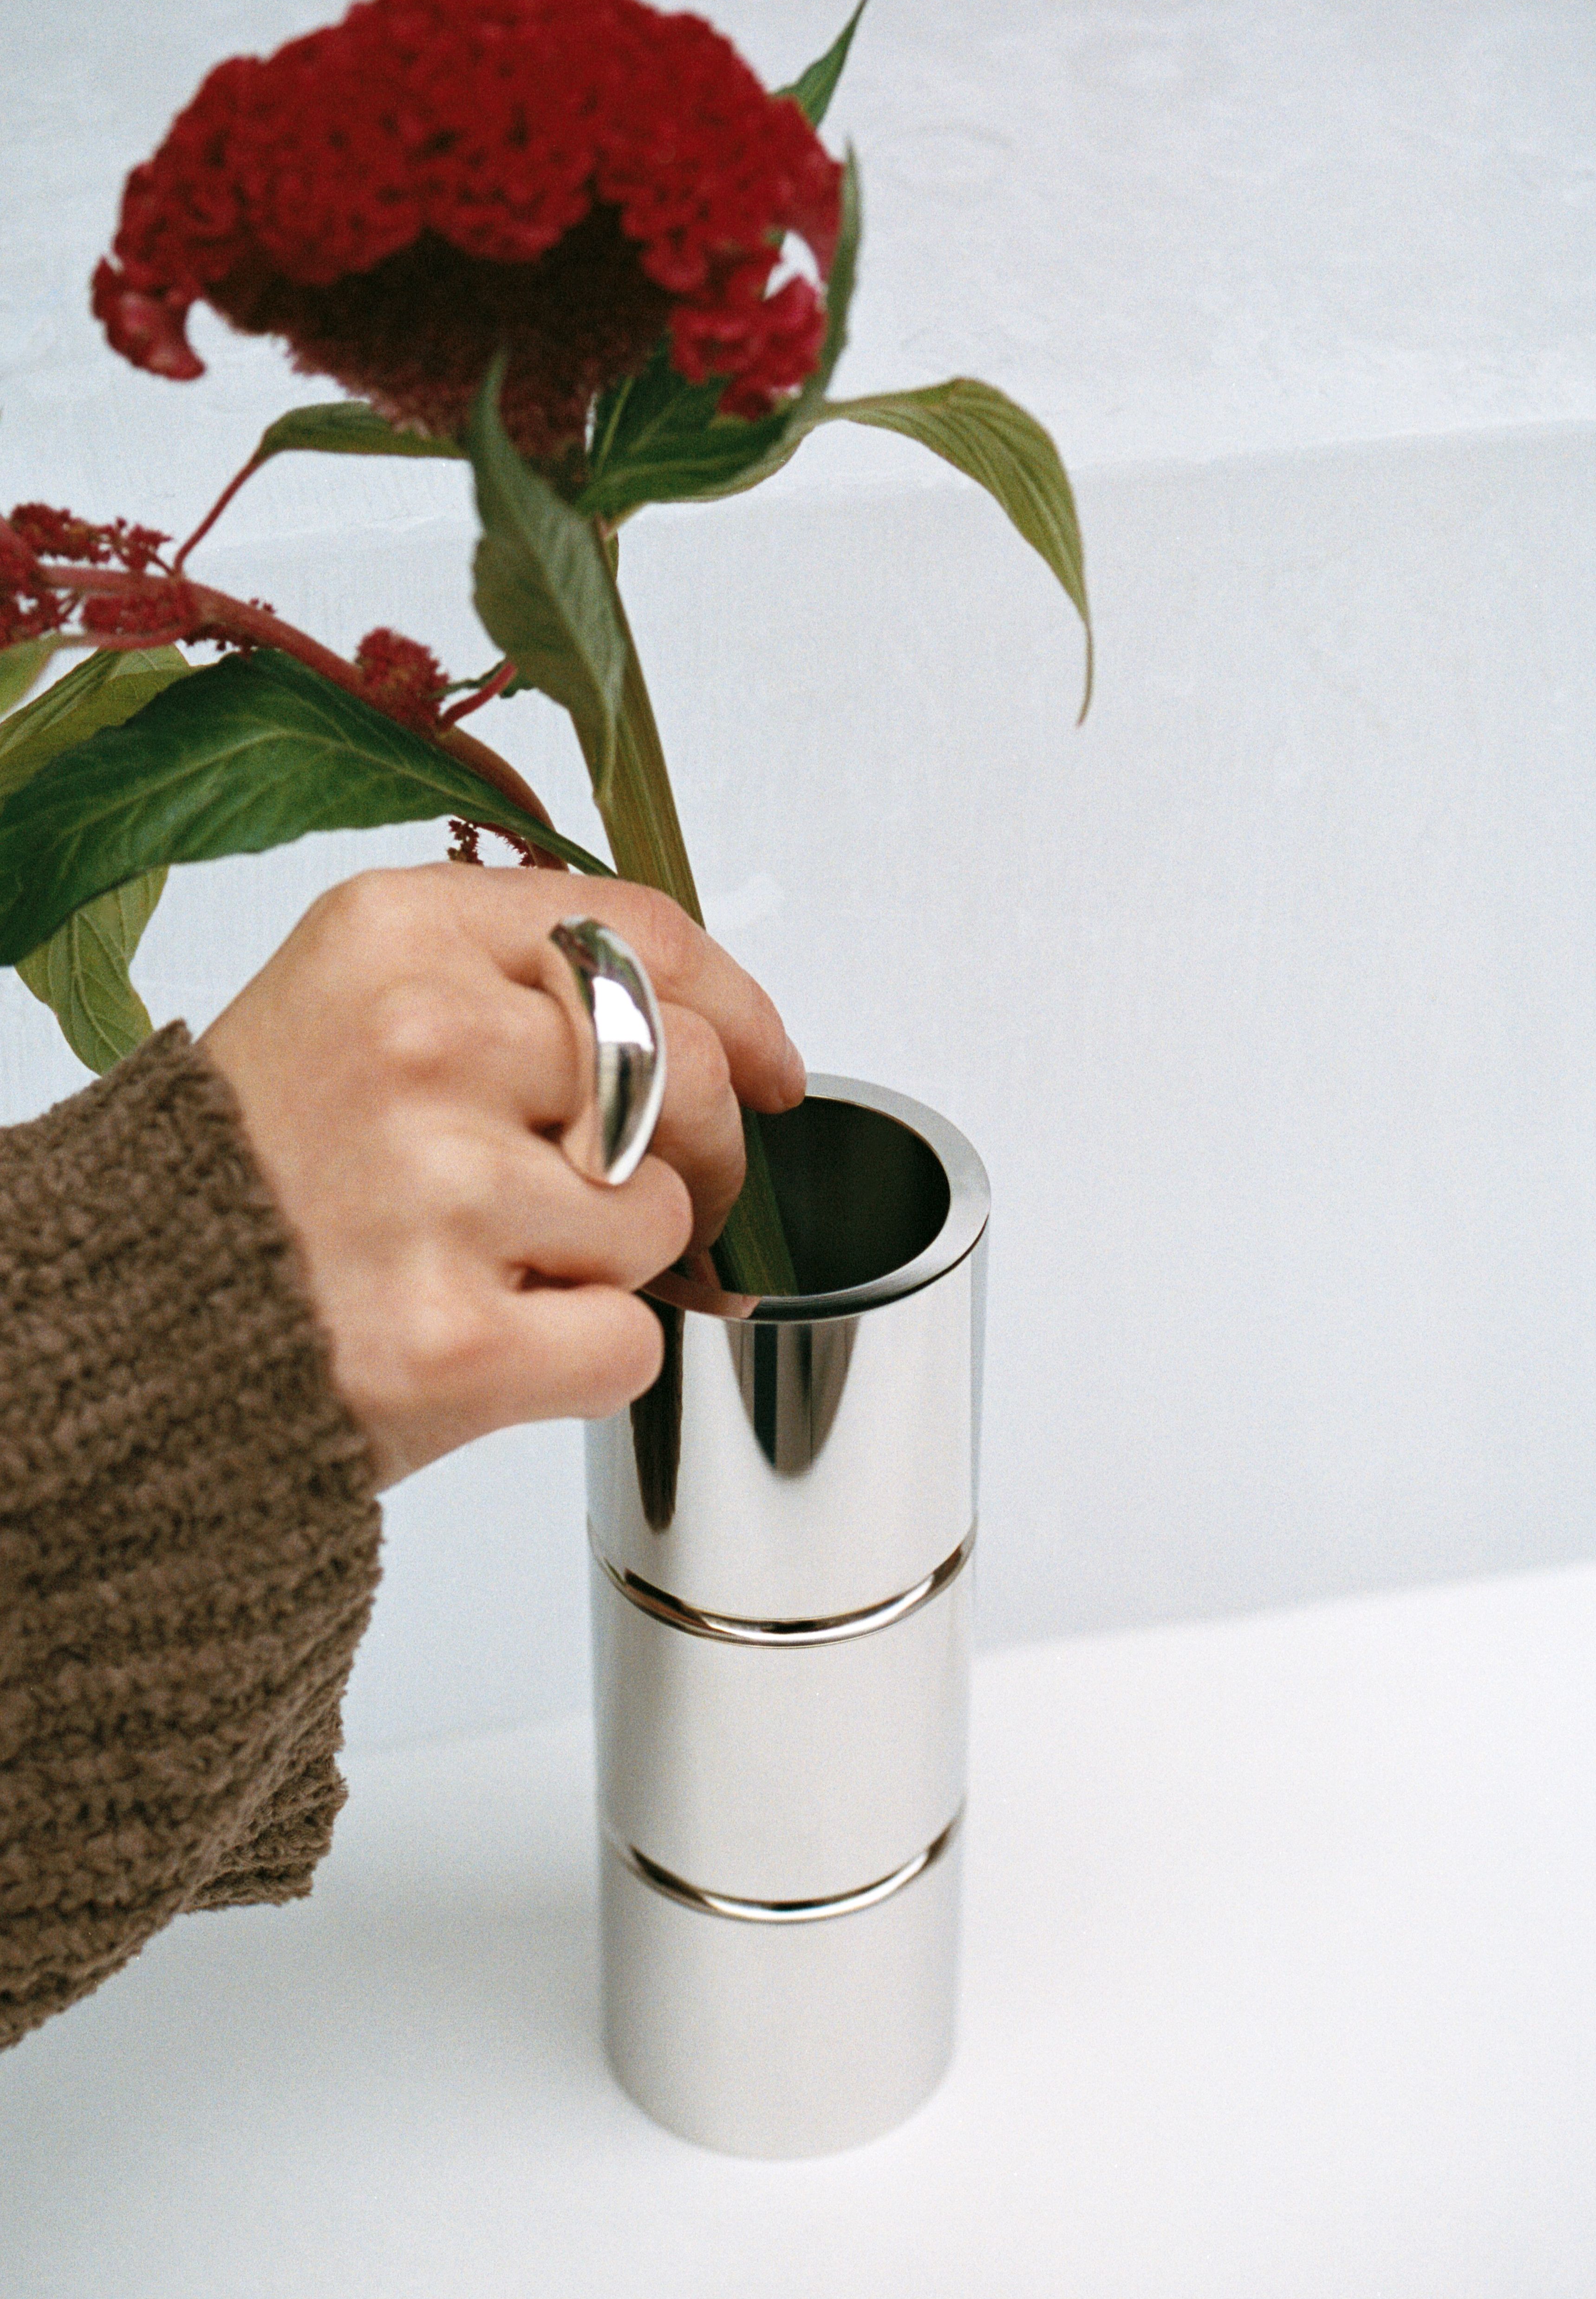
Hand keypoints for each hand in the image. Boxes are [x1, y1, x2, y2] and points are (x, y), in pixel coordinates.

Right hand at [199, 863, 804, 1488]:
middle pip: (687, 1077)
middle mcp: (418, 1045)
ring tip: (505, 1274)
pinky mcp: (454, 1342)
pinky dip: (589, 1362)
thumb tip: (706, 1028)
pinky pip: (629, 1344)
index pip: (641, 936)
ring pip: (661, 1220)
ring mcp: (437, 1195)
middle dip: (707, 1153)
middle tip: (660, 1202)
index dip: (737, 1008)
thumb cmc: (255, 1176)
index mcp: (395, 937)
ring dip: (616, 1266)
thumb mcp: (352, 1008)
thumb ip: (509, 986)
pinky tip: (500, 1348)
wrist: (123, 1329)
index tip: (769, 1067)